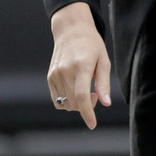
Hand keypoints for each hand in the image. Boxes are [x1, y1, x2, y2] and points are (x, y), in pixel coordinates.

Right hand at [47, 2, 111, 129]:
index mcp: (81, 67)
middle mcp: (65, 72)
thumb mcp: (104, 61)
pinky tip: (76, 90)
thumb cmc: (92, 45)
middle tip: (97, 94)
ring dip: (77, 104)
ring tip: (86, 89)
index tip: (92, 124)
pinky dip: (67, 101)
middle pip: (74, 102)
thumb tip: (106, 103)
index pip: (82, 96)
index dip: (87, 112)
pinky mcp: (50, 77)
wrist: (71, 31)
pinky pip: (57, 99)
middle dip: (87, 106)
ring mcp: (55, 75)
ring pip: (65, 104)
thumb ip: (104, 83)